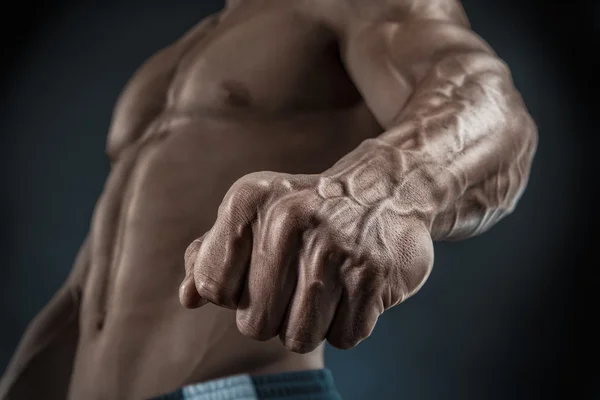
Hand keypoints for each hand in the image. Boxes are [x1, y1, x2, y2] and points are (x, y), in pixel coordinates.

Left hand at [179, 170, 433, 352]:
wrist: (386, 189)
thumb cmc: (308, 211)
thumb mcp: (254, 215)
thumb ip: (213, 254)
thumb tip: (189, 298)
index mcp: (248, 201)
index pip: (212, 287)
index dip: (234, 291)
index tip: (259, 271)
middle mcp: (287, 219)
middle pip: (253, 324)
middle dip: (274, 315)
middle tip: (298, 282)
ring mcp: (333, 247)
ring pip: (298, 338)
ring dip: (311, 324)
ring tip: (327, 286)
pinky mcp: (371, 274)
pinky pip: (343, 337)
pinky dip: (348, 322)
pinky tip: (355, 287)